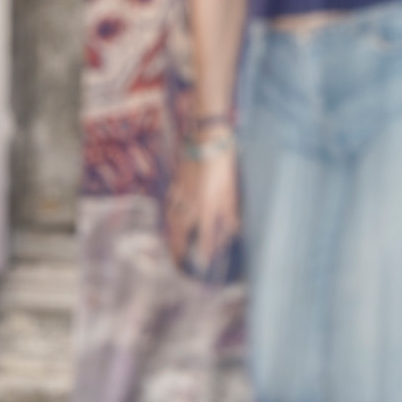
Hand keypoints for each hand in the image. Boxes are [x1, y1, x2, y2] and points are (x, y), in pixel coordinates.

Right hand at [167, 149, 239, 273]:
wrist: (205, 136)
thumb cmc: (223, 160)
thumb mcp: (231, 186)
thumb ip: (229, 210)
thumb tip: (232, 230)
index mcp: (206, 204)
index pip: (205, 234)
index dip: (205, 250)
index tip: (202, 265)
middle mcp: (190, 202)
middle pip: (181, 231)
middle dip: (179, 249)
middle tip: (177, 262)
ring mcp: (180, 193)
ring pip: (172, 220)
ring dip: (171, 236)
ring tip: (171, 247)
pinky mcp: (176, 184)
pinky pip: (170, 207)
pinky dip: (169, 218)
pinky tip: (170, 220)